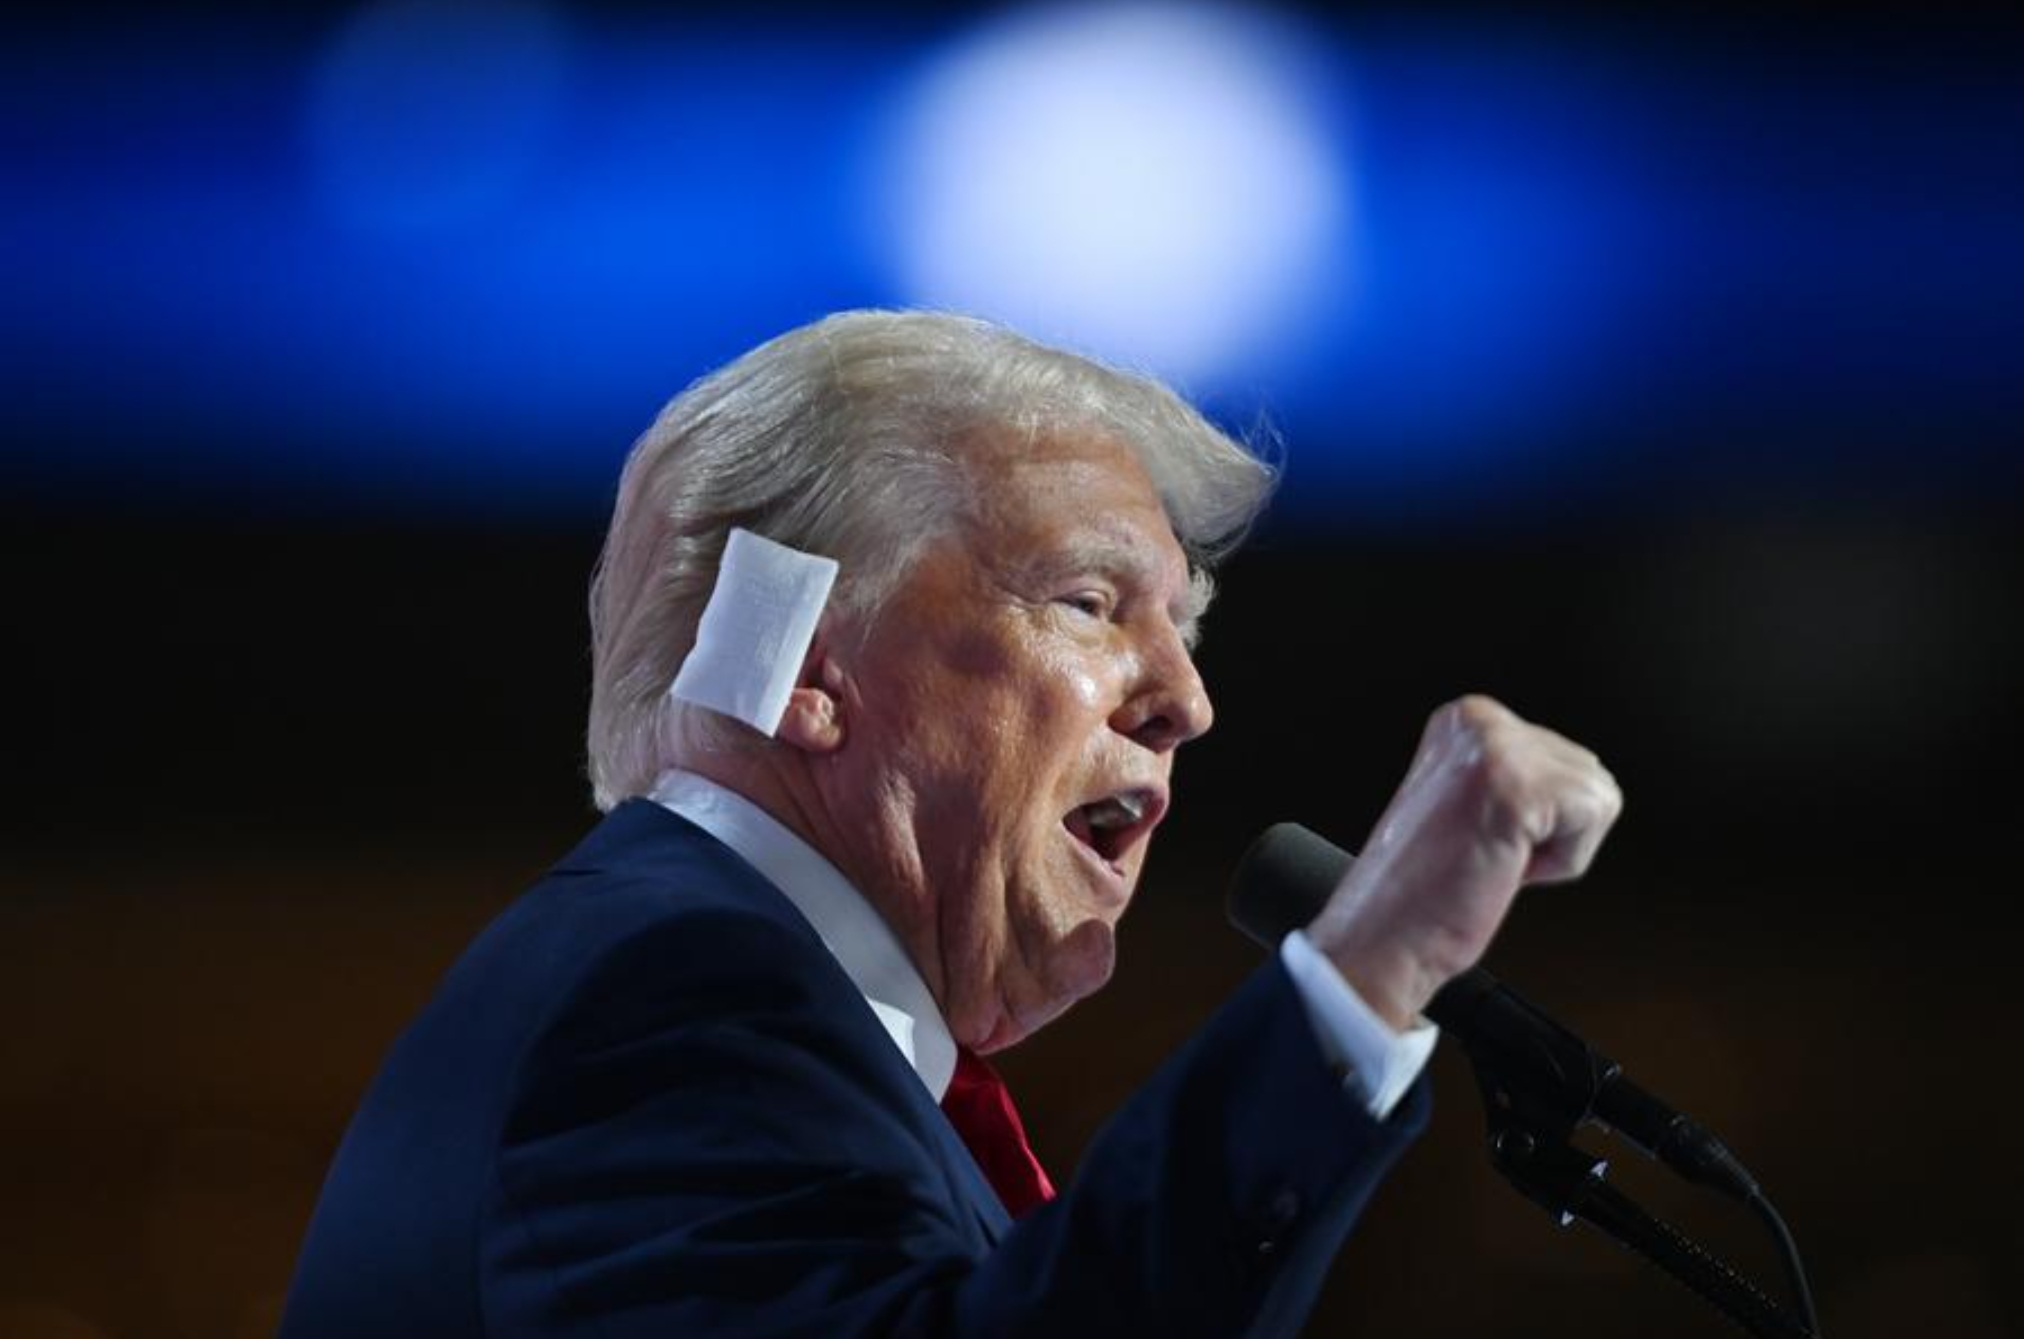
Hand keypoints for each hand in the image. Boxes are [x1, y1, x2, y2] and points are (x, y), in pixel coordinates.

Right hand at [1304, 695, 1622, 1030]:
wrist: (1387, 936)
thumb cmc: (1424, 888)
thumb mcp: (1474, 799)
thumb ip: (1518, 772)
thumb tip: (1583, 772)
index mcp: (1465, 719)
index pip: (1566, 758)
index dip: (1540, 818)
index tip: (1481, 835)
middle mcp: (1478, 721)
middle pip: (1589, 772)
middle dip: (1552, 829)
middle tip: (1487, 851)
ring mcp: (1496, 749)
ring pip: (1598, 795)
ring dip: (1556, 848)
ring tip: (1494, 857)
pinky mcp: (1518, 787)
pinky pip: (1594, 818)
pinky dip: (1563, 861)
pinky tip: (1505, 864)